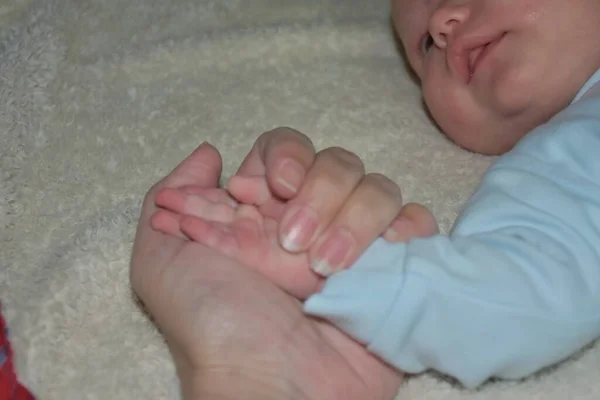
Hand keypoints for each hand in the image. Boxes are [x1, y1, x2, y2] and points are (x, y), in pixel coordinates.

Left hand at [131, 143, 402, 399]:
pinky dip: (406, 229)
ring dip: (355, 219)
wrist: (271, 386)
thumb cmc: (215, 326)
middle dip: (320, 192)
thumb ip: (171, 195)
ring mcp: (354, 245)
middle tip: (296, 244)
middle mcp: (310, 222)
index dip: (285, 157)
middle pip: (336, 162)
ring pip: (377, 187)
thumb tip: (211, 154)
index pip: (286, 149)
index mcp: (262, 214)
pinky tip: (381, 256)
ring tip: (327, 270)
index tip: (274, 188)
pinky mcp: (393, 270)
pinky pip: (416, 222)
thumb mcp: (163, 260)